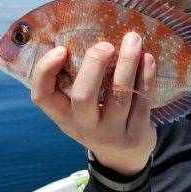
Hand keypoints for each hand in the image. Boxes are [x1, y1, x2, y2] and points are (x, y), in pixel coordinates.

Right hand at [30, 32, 156, 175]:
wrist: (123, 157)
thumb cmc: (97, 119)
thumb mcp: (79, 109)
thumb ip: (77, 81)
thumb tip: (87, 34)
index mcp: (64, 116)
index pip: (42, 96)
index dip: (45, 71)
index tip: (61, 49)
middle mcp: (84, 126)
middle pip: (84, 95)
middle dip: (95, 64)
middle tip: (106, 45)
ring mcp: (111, 133)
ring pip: (120, 94)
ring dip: (128, 62)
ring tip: (133, 39)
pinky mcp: (136, 134)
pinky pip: (143, 100)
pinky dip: (146, 75)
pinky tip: (148, 58)